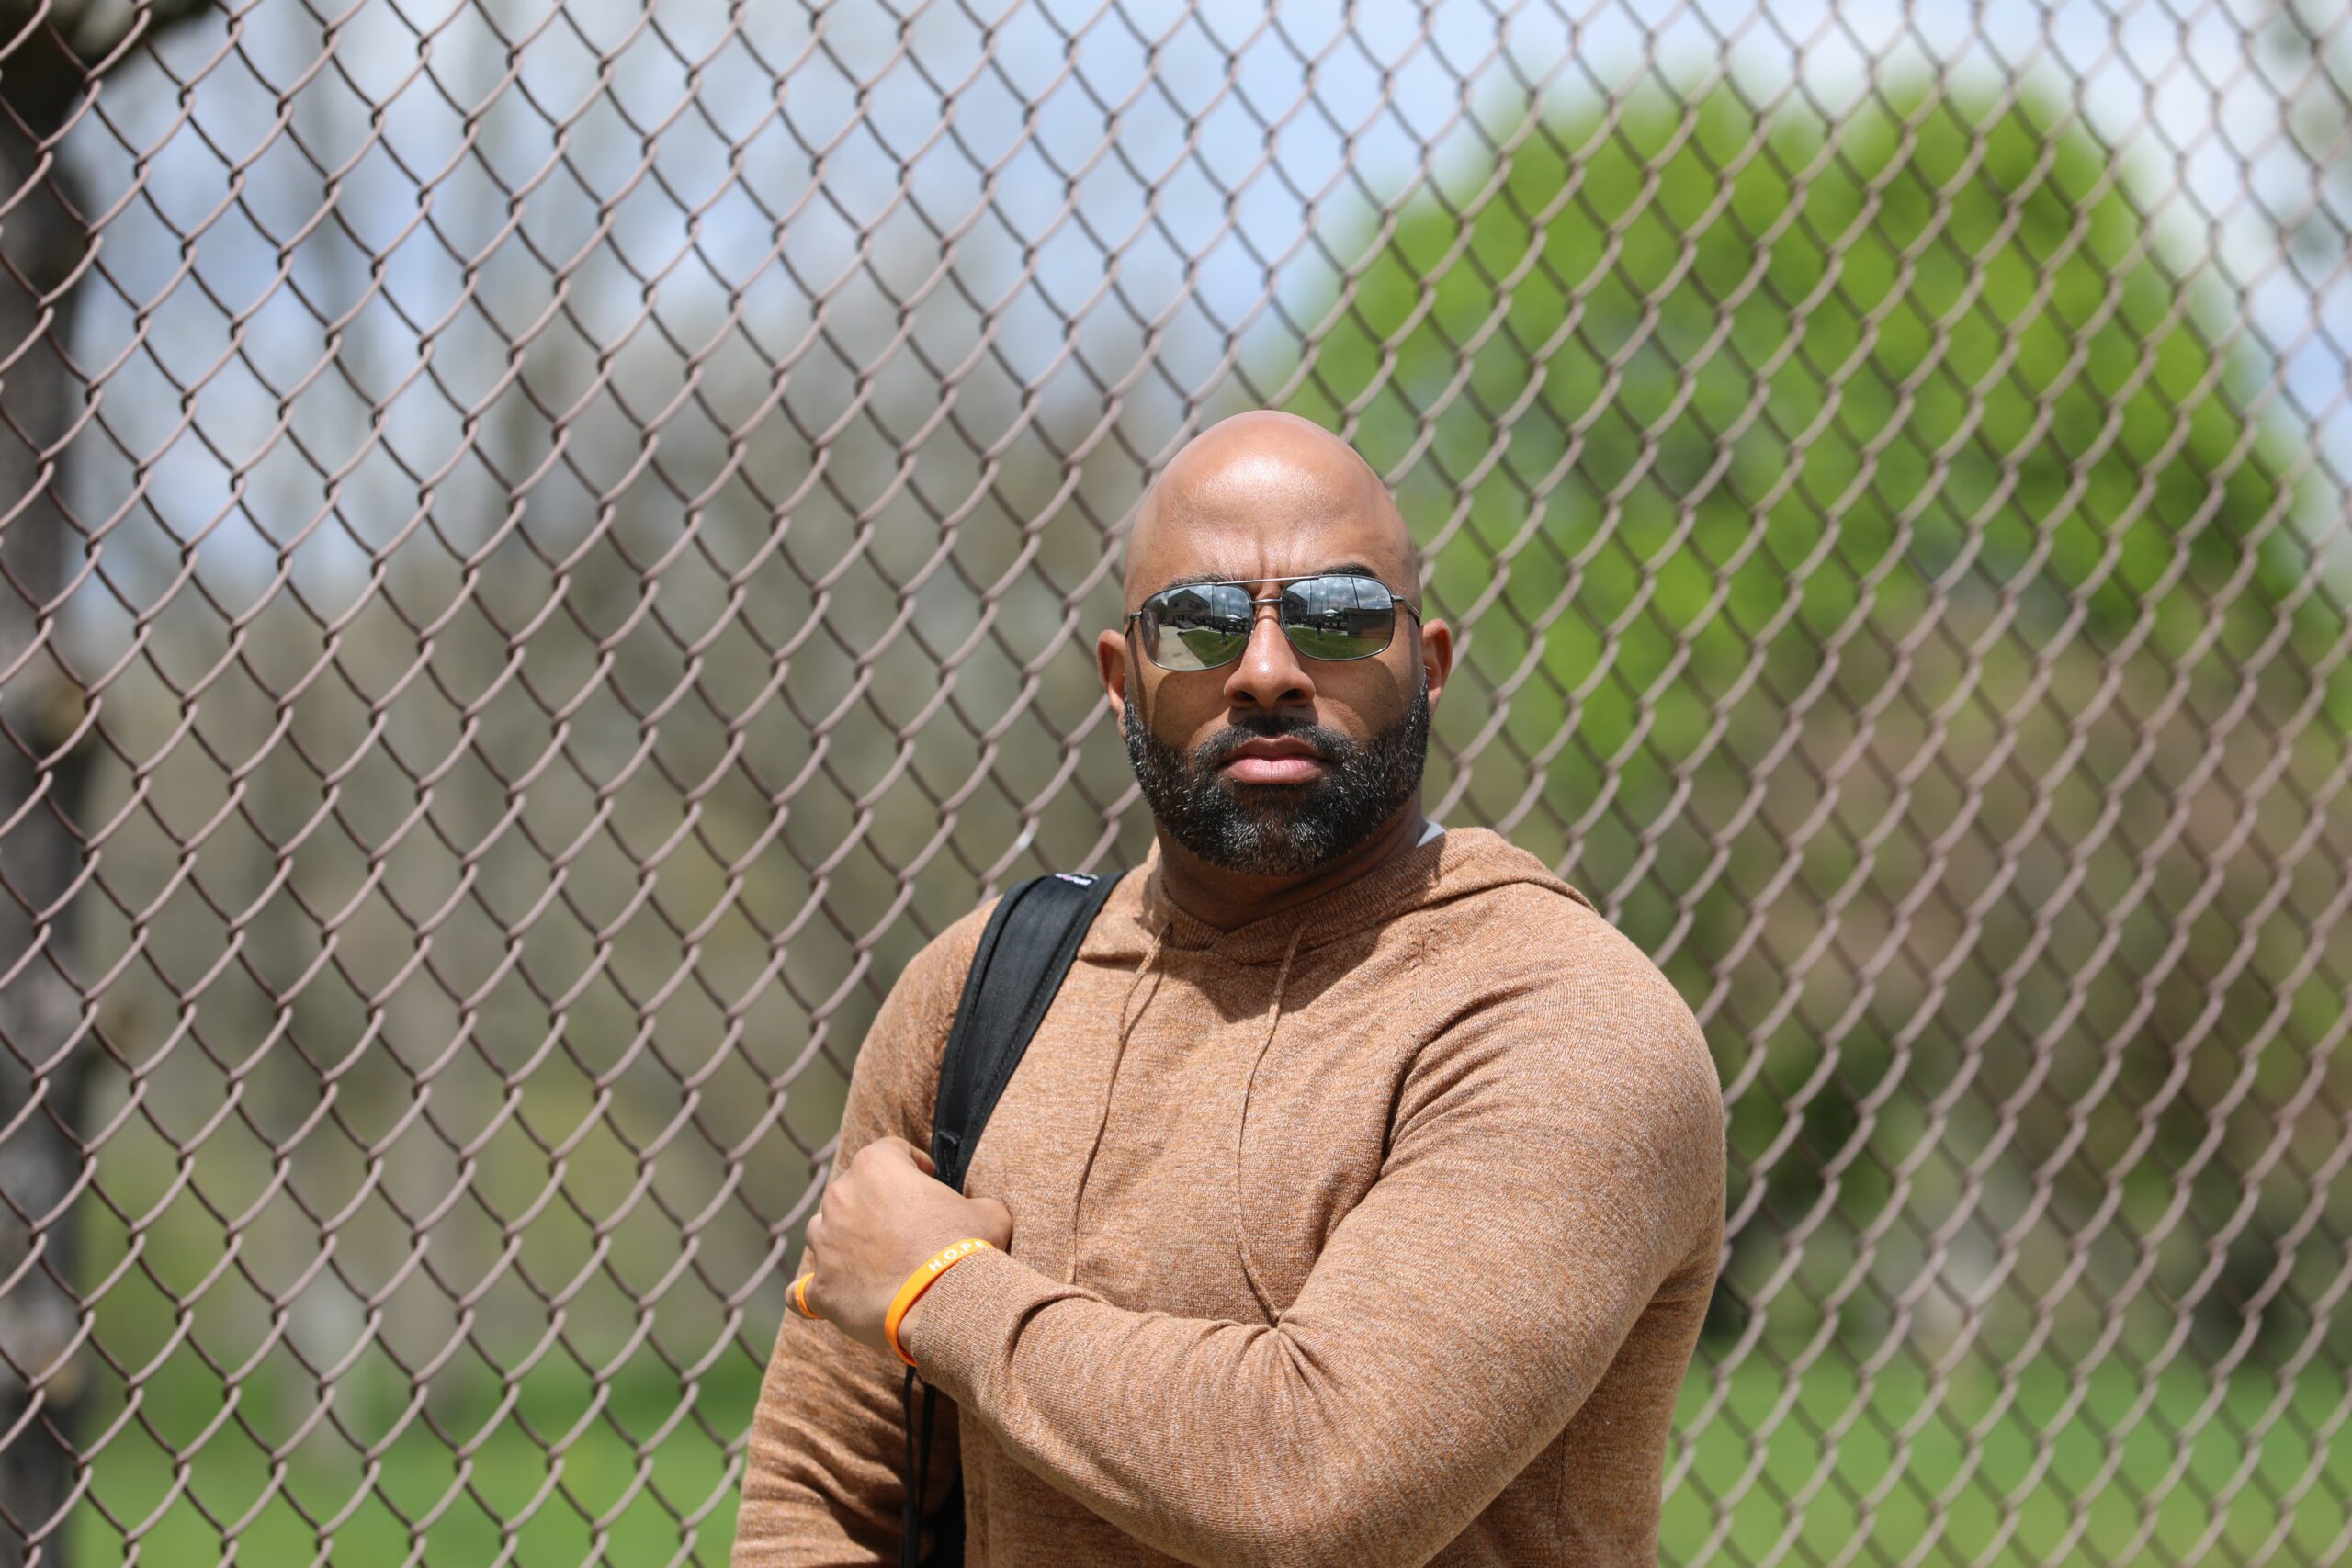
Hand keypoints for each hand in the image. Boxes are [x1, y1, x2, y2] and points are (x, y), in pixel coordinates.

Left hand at [797, 1137, 1013, 1354]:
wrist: (944, 1301)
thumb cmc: (965, 1248)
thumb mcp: (988, 1212)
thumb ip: (975, 1204)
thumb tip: (980, 1212)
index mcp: (876, 1166)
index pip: (889, 1151)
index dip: (910, 1164)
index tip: (927, 1182)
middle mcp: (841, 1197)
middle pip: (851, 1192)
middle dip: (873, 1206)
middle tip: (904, 1230)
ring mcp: (826, 1244)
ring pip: (824, 1234)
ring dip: (842, 1243)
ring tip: (872, 1264)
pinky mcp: (821, 1288)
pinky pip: (801, 1291)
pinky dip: (814, 1292)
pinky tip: (828, 1296)